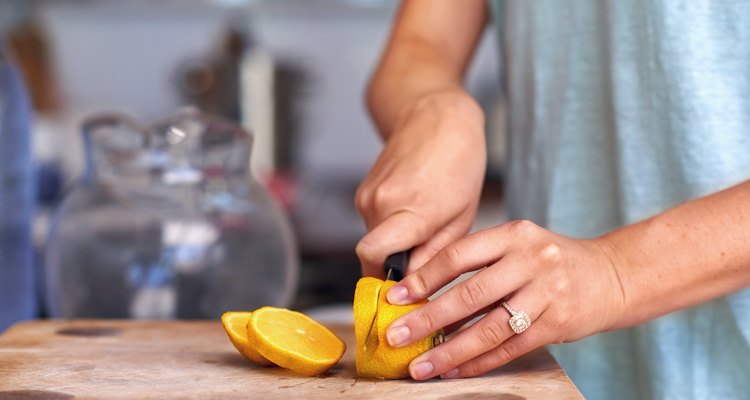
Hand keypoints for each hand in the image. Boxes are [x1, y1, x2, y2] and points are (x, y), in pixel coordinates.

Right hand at [356, 88, 485, 276]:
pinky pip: (373, 224)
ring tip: (424, 228)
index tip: (401, 297)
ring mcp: (367, 195)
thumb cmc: (458, 160)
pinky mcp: (363, 191)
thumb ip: (434, 255)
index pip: (373, 258)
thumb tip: (415, 287)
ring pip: (373, 240)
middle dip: (395, 267)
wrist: (435, 115)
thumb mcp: (462, 215)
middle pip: (373, 257)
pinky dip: (390, 228)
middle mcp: (380, 203)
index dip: (384, 282)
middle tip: (424, 265)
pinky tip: (414, 211)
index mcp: (411, 209)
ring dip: (395, 246)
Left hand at [383, 220, 625, 379]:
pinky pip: (510, 348)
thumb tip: (423, 292)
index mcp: (514, 234)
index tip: (395, 297)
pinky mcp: (558, 324)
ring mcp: (547, 293)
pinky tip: (455, 369)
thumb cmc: (551, 261)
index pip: (458, 255)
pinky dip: (479, 362)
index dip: (423, 278)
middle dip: (427, 318)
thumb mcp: (518, 245)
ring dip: (450, 350)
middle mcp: (531, 260)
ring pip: (489, 328)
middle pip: (469, 293)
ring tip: (422, 365)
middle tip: (396, 335)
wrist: (612, 275)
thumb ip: (479, 261)